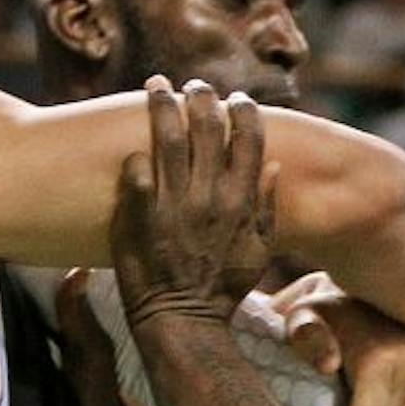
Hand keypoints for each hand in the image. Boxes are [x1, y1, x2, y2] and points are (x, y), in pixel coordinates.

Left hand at [112, 76, 277, 330]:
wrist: (184, 320)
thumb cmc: (223, 288)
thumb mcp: (258, 251)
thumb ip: (266, 208)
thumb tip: (273, 167)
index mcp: (241, 201)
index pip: (249, 139)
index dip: (243, 111)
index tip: (235, 98)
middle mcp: (211, 197)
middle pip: (208, 128)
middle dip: (201, 98)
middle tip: (193, 86)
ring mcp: (175, 206)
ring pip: (169, 140)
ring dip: (163, 106)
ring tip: (155, 85)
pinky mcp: (142, 219)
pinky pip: (136, 175)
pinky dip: (135, 159)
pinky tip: (131, 145)